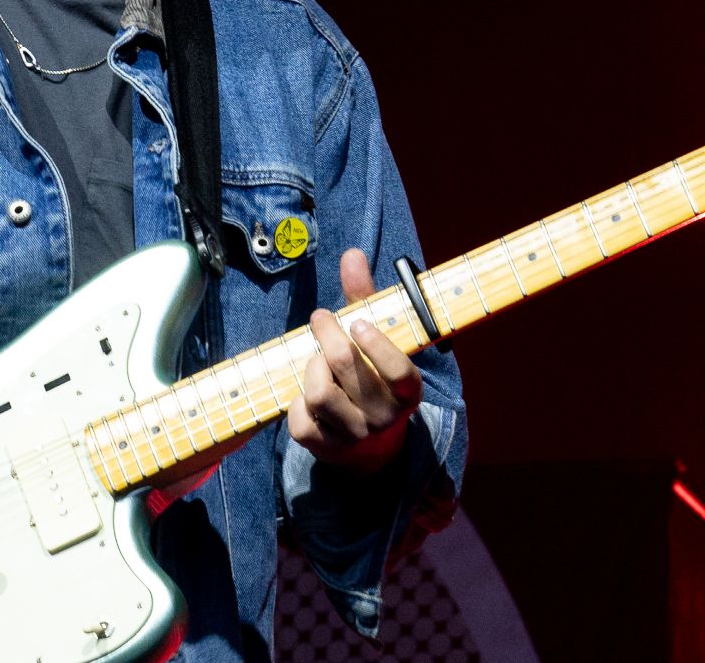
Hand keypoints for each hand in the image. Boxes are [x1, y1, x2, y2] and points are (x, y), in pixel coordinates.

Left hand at [286, 248, 423, 477]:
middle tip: (321, 318)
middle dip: (327, 335)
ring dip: (311, 367)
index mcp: (408, 392)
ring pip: (319, 394)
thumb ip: (365, 299)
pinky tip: (305, 394)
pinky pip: (300, 423)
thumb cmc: (373, 378)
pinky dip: (296, 402)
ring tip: (316, 360)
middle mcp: (386, 418)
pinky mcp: (327, 451)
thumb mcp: (377, 342)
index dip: (376, 343)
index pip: (399, 371)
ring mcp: (356, 437)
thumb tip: (352, 254)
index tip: (356, 322)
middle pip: (345, 367)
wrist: (371, 449)